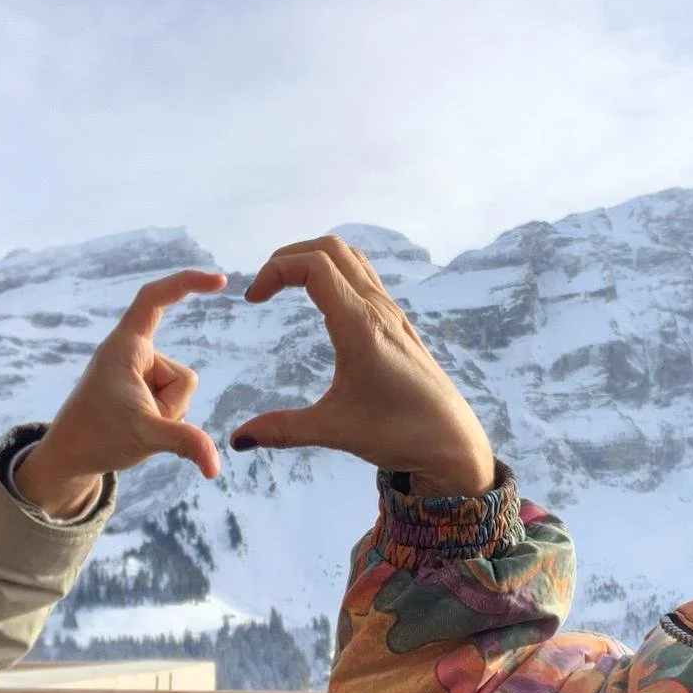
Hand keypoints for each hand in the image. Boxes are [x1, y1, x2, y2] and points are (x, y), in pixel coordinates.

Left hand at [17, 269, 225, 515]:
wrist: (68, 457)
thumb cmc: (95, 437)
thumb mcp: (146, 435)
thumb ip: (186, 443)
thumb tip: (215, 467)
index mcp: (126, 347)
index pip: (156, 298)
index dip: (187, 282)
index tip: (219, 281)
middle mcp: (134, 353)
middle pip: (184, 374)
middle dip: (172, 406)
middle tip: (139, 422)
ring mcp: (139, 373)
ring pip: (181, 392)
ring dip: (167, 415)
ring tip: (135, 426)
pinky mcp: (142, 389)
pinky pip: (173, 401)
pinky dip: (165, 419)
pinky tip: (141, 429)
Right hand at [230, 237, 494, 496]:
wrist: (454, 443)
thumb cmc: (400, 434)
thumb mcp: (335, 430)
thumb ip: (282, 429)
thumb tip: (238, 438)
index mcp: (360, 326)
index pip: (313, 265)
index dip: (274, 270)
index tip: (253, 300)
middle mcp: (378, 309)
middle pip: (330, 248)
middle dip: (289, 257)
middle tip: (264, 287)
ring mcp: (392, 313)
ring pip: (351, 258)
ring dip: (314, 260)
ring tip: (286, 288)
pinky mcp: (398, 324)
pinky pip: (364, 278)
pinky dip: (335, 274)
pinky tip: (322, 306)